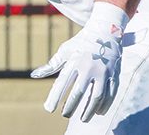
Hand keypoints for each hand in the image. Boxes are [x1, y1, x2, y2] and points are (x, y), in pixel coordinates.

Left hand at [31, 2, 127, 121]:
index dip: (55, 97)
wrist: (106, 30)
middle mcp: (89, 67)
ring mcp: (103, 71)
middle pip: (79, 92)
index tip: (49, 109)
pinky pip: (110, 94)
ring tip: (82, 119)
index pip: (62, 83)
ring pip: (97, 96)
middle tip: (64, 115)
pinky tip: (98, 112)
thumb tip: (33, 75)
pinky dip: (104, 105)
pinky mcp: (114, 74)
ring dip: (89, 110)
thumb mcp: (64, 51)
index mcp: (75, 61)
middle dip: (71, 106)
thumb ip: (51, 66)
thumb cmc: (80, 43)